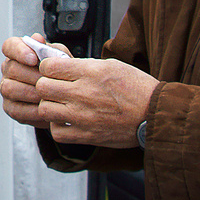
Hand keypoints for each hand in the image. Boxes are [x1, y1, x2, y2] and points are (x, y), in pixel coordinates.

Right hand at [0, 34, 71, 128]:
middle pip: (11, 69)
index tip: (33, 59)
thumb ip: (50, 49)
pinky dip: (32, 110)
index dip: (19, 51)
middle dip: (33, 76)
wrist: (66, 99)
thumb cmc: (61, 76)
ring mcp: (7, 88)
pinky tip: (45, 108)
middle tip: (49, 81)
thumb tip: (37, 39)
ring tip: (48, 96)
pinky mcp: (10, 107)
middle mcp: (9, 69)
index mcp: (19, 53)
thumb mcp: (61, 59)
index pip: (10, 46)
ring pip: (9, 88)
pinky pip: (16, 109)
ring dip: (31, 93)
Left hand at [34, 56, 157, 146]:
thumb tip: (61, 64)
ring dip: (49, 105)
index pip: (48, 66)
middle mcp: (83, 93)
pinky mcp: (87, 135)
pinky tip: (67, 121)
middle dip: (46, 85)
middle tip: (55, 87)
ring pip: (45, 109)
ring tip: (60, 104)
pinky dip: (58, 126)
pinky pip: (57, 132)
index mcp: (89, 72)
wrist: (156, 115)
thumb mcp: (110, 65)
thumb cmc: (137, 88)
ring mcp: (83, 116)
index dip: (48, 67)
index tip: (54, 70)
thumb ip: (83, 65)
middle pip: (42, 87)